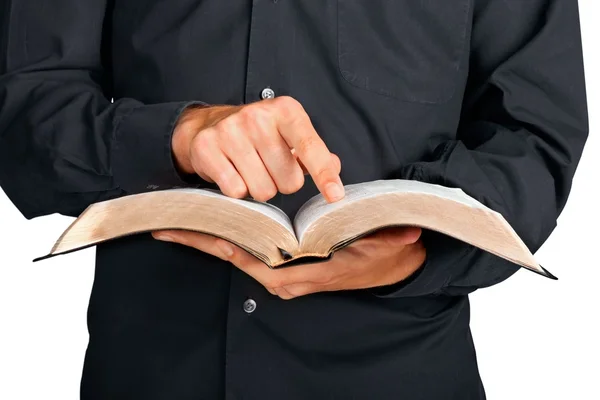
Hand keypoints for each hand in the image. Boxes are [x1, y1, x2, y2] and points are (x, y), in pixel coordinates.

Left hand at [152, 227, 425, 298]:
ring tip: (180, 220)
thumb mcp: (386, 248)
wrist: (393, 266)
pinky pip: (249, 252)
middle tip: (167, 223)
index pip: (251, 257)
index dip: (219, 242)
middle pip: (234, 256)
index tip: (190, 227)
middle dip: (202, 239)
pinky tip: (213, 223)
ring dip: (211, 237)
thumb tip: (403, 235)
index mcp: (302, 275)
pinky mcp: (284, 266)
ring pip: (238, 254)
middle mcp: (285, 278)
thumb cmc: (384, 256)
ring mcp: (283, 274)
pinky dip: (228, 237)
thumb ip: (388, 241)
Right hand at [172, 97, 343, 202]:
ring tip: (250, 169)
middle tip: (270, 167)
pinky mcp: (207, 147)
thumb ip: (315, 152)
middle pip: (289, 181)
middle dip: (283, 183)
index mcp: (285, 110)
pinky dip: (237, 190)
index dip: (324, 174)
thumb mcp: (290, 133)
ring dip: (260, 188)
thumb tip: (335, 167)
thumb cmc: (259, 133)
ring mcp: (230, 131)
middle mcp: (257, 116)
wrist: (209, 124)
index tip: (335, 195)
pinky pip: (236, 191)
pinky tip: (232, 172)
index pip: (309, 147)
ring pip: (263, 190)